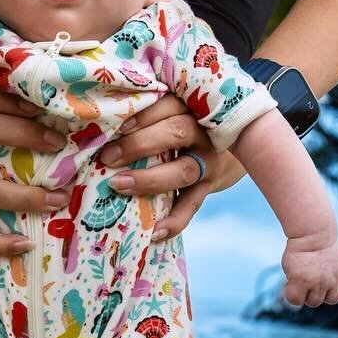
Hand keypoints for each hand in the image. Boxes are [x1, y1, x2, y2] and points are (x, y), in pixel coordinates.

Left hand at [97, 94, 241, 241]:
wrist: (236, 148)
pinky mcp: (208, 187)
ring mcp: (208, 162)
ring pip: (184, 171)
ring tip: (119, 185)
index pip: (170, 105)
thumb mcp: (178, 111)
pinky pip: (191, 206)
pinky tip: (155, 232)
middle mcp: (204, 133)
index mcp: (192, 108)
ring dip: (150, 180)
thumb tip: (101, 123)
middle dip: (139, 144)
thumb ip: (151, 112)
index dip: (144, 115)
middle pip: (177, 133)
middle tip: (108, 157)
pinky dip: (174, 221)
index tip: (118, 125)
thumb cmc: (190, 123)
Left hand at [282, 231, 337, 307]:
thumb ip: (295, 285)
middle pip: (314, 302)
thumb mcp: (288, 268)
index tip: (292, 282)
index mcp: (300, 281)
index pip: (295, 301)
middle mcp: (319, 282)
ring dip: (326, 293)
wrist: (313, 233)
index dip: (292, 293)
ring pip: (333, 299)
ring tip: (322, 283)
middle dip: (308, 293)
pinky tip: (335, 278)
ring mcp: (334, 278)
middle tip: (307, 279)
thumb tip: (304, 296)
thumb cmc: (298, 251)